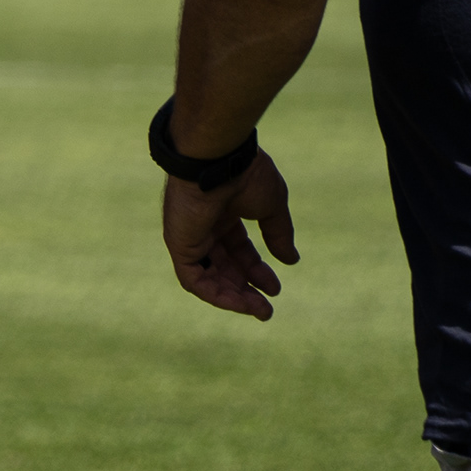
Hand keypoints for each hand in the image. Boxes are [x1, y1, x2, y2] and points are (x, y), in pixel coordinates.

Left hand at [164, 155, 298, 318]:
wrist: (220, 160)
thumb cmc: (245, 175)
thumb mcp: (271, 208)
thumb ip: (278, 234)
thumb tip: (290, 261)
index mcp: (223, 212)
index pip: (239, 249)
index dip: (256, 270)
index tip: (275, 287)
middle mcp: (204, 225)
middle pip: (224, 266)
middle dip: (245, 288)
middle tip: (266, 308)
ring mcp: (190, 236)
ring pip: (208, 277)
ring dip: (233, 298)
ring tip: (259, 311)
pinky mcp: (179, 245)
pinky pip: (193, 279)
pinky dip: (214, 294)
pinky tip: (239, 304)